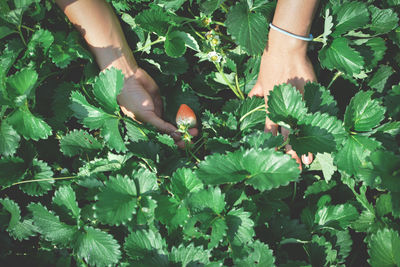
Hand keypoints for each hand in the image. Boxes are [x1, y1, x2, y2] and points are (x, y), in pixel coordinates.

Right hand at [117, 68, 197, 147]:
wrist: (129, 80)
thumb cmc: (132, 100)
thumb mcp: (145, 115)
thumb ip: (160, 125)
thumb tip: (176, 134)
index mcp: (147, 128)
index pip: (164, 138)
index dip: (175, 142)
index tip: (187, 144)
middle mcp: (154, 122)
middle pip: (171, 131)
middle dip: (183, 135)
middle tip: (194, 136)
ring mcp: (159, 111)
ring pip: (174, 121)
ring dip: (184, 126)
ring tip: (195, 130)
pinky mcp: (162, 101)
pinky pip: (174, 110)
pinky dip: (182, 114)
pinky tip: (190, 118)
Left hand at [249, 48, 314, 168]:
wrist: (286, 48)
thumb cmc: (270, 61)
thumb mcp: (260, 79)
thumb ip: (257, 91)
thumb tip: (250, 97)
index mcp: (270, 104)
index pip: (270, 130)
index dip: (272, 144)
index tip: (275, 156)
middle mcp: (283, 107)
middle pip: (286, 134)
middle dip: (290, 152)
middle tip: (294, 168)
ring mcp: (298, 102)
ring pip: (301, 129)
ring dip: (305, 145)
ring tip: (307, 160)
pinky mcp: (311, 94)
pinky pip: (315, 114)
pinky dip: (317, 126)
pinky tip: (322, 139)